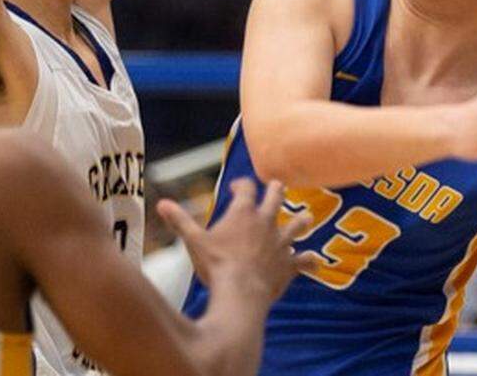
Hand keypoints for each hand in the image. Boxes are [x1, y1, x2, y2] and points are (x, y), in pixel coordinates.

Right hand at [157, 178, 314, 303]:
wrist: (240, 292)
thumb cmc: (216, 265)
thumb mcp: (194, 241)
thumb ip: (180, 220)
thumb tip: (161, 203)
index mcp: (243, 212)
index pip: (246, 187)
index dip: (241, 184)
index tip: (236, 188)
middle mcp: (266, 222)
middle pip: (277, 196)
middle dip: (276, 190)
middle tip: (276, 187)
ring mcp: (281, 242)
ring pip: (298, 224)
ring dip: (302, 221)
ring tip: (306, 219)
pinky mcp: (289, 264)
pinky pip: (304, 261)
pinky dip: (309, 261)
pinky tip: (315, 262)